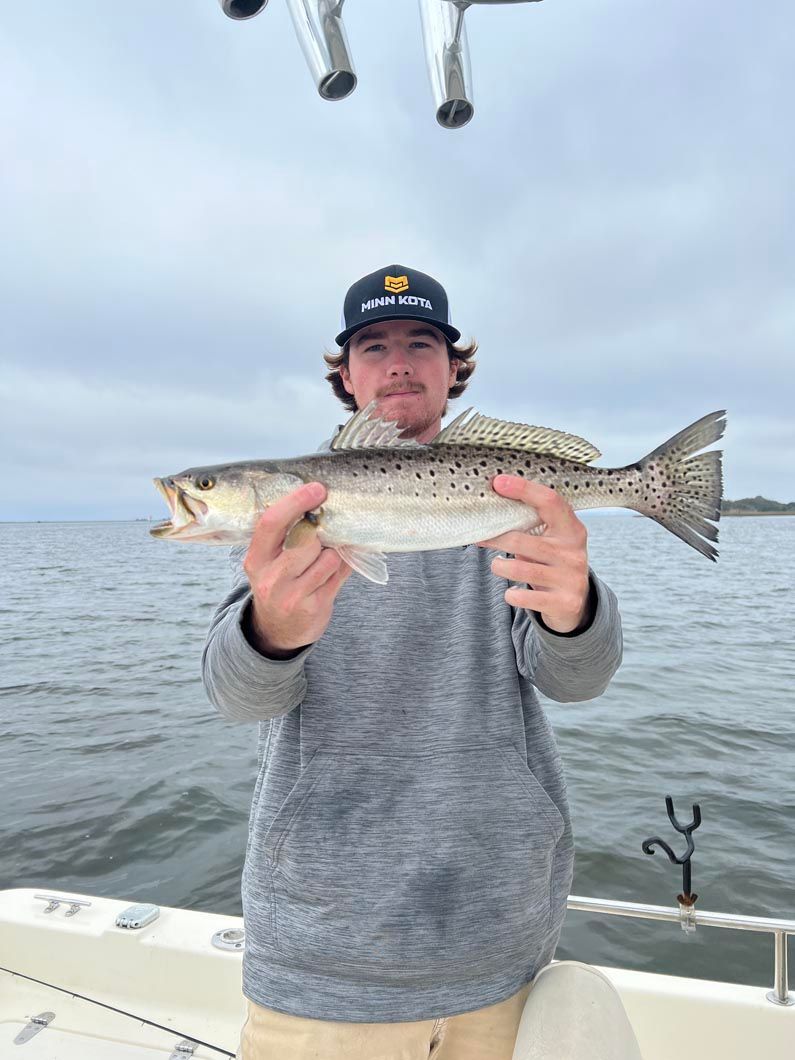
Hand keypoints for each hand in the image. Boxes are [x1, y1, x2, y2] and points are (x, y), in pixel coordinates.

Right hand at [243, 482, 351, 655]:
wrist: (276, 630)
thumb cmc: (277, 582)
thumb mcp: (268, 560)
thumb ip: (286, 535)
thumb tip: (320, 500)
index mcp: (256, 559)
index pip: (272, 522)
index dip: (296, 501)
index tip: (318, 489)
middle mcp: (270, 578)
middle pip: (307, 539)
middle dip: (321, 532)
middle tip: (323, 533)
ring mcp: (292, 595)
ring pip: (329, 557)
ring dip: (334, 551)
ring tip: (325, 556)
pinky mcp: (314, 608)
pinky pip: (340, 574)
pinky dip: (343, 564)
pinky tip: (335, 566)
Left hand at [478, 476, 590, 633]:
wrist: (574, 604)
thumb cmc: (552, 563)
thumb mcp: (550, 541)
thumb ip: (530, 526)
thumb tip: (488, 506)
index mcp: (572, 529)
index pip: (550, 501)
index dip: (524, 489)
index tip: (498, 482)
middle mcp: (574, 552)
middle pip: (523, 540)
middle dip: (495, 538)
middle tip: (479, 537)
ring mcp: (571, 578)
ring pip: (520, 569)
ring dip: (500, 567)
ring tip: (497, 565)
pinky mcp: (565, 602)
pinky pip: (525, 597)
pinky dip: (511, 594)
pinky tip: (511, 591)